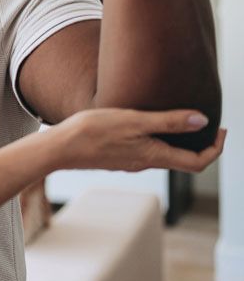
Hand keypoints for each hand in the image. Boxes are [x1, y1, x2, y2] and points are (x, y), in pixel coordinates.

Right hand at [48, 108, 225, 172]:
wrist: (59, 148)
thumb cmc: (92, 133)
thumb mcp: (134, 120)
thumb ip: (168, 121)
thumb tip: (203, 121)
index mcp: (154, 156)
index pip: (197, 162)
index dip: (215, 148)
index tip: (220, 130)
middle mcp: (145, 162)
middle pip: (182, 159)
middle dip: (198, 142)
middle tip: (203, 122)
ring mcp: (129, 162)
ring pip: (163, 155)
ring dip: (175, 140)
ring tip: (175, 118)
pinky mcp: (116, 157)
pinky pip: (144, 151)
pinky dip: (155, 139)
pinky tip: (143, 123)